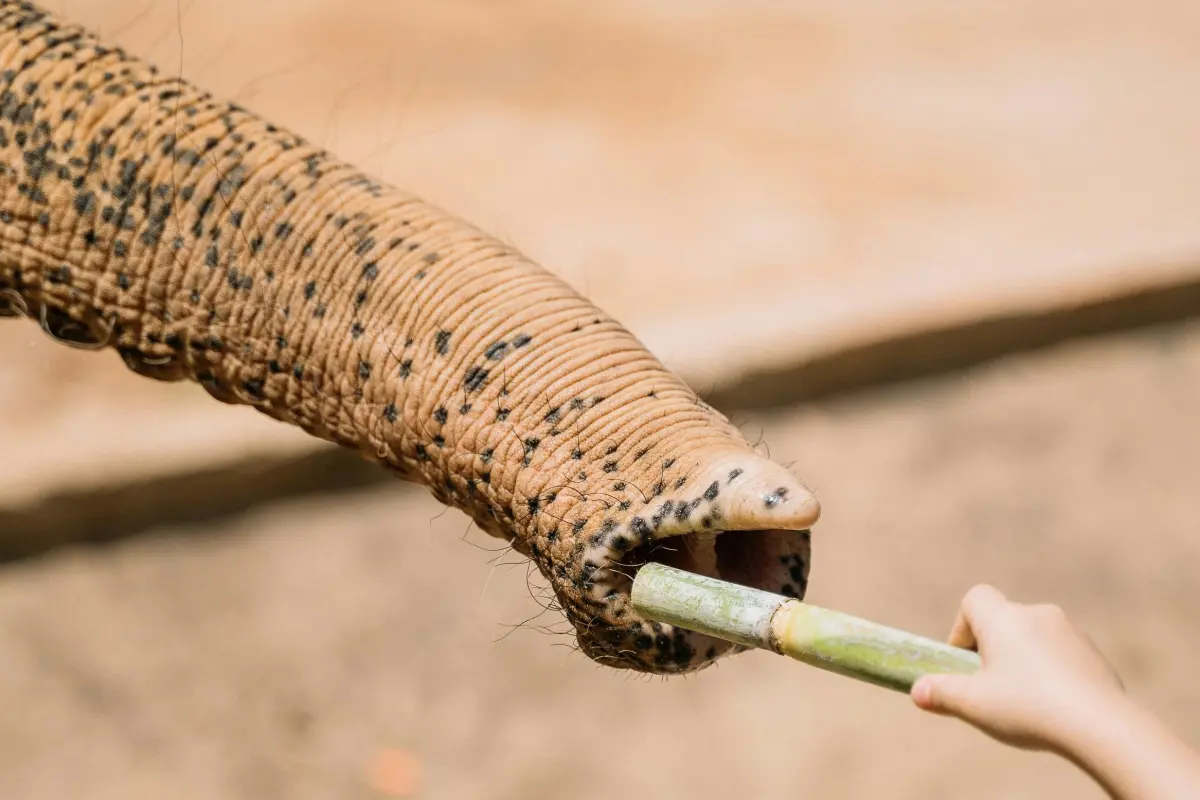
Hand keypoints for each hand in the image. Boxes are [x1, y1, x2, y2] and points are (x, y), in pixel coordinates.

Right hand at [911, 584, 1125, 751]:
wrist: (1101, 726)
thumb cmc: (1029, 708)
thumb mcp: (973, 704)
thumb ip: (940, 693)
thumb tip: (917, 691)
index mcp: (1004, 618)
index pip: (975, 599)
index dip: (963, 628)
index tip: (965, 662)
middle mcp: (1037, 614)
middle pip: (1004, 621)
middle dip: (993, 650)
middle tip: (992, 687)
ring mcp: (1070, 632)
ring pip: (1034, 639)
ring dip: (1024, 661)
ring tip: (1026, 701)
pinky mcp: (1094, 654)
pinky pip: (1062, 656)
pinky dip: (1052, 673)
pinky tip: (1055, 707)